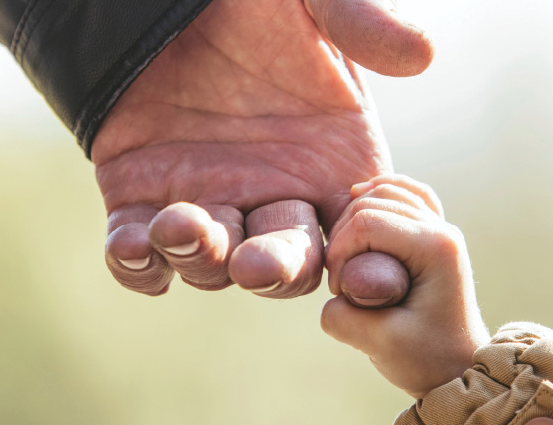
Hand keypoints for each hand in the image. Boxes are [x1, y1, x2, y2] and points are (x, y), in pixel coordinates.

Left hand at [93, 0, 433, 297]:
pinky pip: (139, 252)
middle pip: (288, 264)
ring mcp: (207, 203)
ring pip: (212, 263)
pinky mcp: (138, 199)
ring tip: (180, 227)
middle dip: (275, 270)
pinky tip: (132, 246)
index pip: (361, 235)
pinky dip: (135, 263)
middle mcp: (273, 195)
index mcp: (332, 165)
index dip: (365, 260)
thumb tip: (420, 54)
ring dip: (200, 258)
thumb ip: (361, 20)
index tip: (360, 271)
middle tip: (256, 265)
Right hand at [319, 174, 488, 397]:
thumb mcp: (378, 344)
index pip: (367, 222)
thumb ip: (342, 316)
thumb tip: (333, 292)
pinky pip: (406, 194)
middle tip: (343, 282)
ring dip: (355, 217)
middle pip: (373, 202)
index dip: (339, 253)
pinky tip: (358, 199)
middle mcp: (443, 230)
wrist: (459, 370)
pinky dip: (380, 193)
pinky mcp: (434, 234)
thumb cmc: (427, 360)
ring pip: (386, 192)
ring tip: (347, 257)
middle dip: (344, 237)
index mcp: (436, 248)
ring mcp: (441, 229)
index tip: (340, 292)